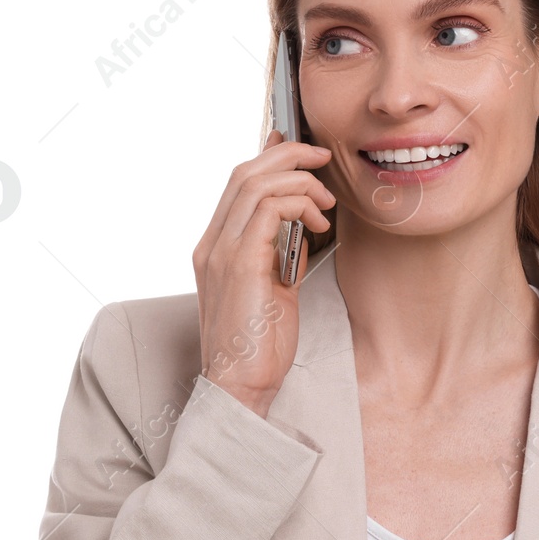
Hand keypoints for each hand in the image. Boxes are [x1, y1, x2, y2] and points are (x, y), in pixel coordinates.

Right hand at [192, 128, 334, 418]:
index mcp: (216, 247)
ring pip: (255, 183)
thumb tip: (303, 224)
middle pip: (244, 172)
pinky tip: (318, 222)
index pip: (238, 184)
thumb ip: (281, 253)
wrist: (239, 386)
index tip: (303, 153)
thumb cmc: (259, 346)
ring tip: (326, 201)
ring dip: (300, 180)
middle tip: (323, 157)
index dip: (271, 158)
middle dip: (289, 154)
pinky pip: (267, 209)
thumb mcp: (275, 289)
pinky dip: (298, 204)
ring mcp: (221, 252)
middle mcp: (212, 244)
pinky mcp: (240, 264)